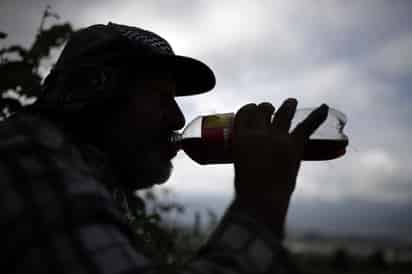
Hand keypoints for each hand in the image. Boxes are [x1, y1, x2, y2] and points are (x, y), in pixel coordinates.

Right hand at [232, 98, 327, 236]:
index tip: (253, 110)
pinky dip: (318, 115)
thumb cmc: (247, 188)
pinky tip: (325, 107)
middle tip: (270, 110)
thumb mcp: (239, 163)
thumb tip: (254, 150)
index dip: (250, 109)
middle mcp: (259, 131)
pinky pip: (307, 125)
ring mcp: (278, 136)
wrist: (262, 199)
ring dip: (288, 105)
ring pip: (283, 112)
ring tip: (291, 102)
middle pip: (263, 110)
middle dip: (266, 108)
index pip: (244, 112)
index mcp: (240, 136)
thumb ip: (246, 151)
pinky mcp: (295, 144)